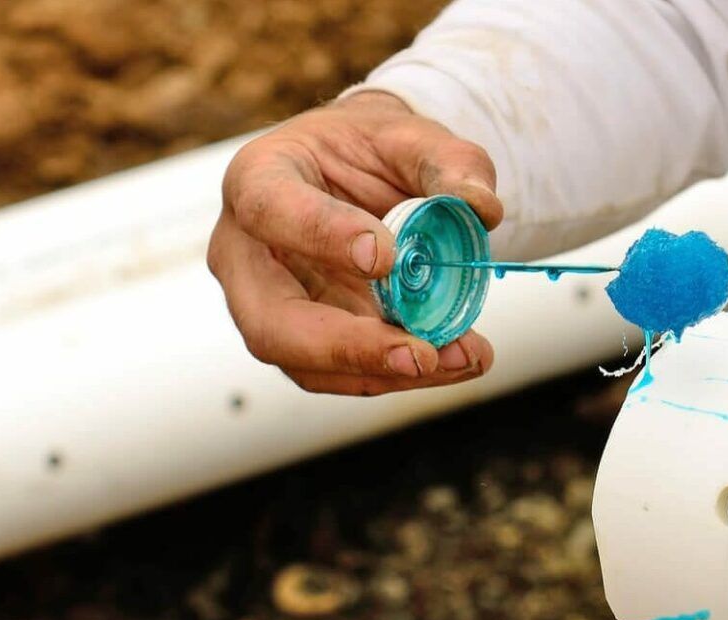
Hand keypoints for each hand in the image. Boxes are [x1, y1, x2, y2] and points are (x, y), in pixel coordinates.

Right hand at [208, 91, 501, 394]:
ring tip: (461, 357)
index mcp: (256, 179)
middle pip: (270, 323)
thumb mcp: (409, 135)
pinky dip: (398, 374)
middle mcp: (245, 255)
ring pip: (306, 365)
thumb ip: (448, 162)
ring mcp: (266, 307)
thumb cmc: (369, 150)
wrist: (356, 176)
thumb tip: (481, 207)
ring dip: (385, 371)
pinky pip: (340, 375)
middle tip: (420, 352)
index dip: (323, 236)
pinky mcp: (301, 342)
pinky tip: (453, 360)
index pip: (271, 210)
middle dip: (347, 348)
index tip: (387, 256)